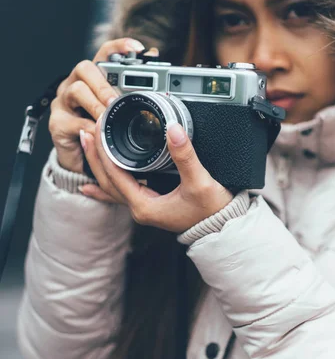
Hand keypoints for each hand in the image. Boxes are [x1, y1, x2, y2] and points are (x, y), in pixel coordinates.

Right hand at [49, 38, 144, 172]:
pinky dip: (88, 128)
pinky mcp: (57, 124)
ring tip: (107, 117)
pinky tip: (98, 133)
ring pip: (76, 90)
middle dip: (104, 83)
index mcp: (94, 78)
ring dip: (96, 104)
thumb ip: (134, 96)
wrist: (83, 160)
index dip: (119, 47)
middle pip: (85, 68)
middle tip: (117, 100)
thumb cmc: (104, 131)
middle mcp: (75, 84)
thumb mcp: (121, 113)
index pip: (104, 53)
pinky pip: (73, 121)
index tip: (138, 49)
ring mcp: (64, 103)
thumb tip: (160, 83)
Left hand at [79, 118, 233, 232]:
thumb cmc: (212, 211)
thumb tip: (173, 129)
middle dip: (94, 157)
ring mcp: (145, 208)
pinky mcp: (152, 204)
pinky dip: (107, 184)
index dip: (103, 152)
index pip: (114, 175)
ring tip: (88, 148)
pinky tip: (93, 185)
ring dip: (99, 167)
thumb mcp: (199, 181)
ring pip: (113, 187)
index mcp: (145, 206)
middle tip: (86, 133)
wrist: (223, 228)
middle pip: (107, 181)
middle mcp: (140, 209)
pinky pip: (122, 192)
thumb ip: (185, 155)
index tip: (97, 131)